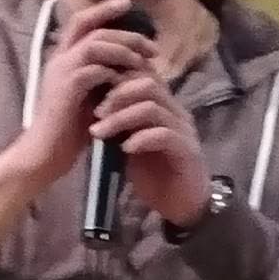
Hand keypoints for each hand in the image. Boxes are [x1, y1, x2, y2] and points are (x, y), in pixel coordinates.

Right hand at [14, 0, 154, 191]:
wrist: (45, 153)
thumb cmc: (68, 130)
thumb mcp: (89, 96)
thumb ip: (102, 77)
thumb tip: (128, 65)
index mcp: (63, 58)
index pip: (82, 21)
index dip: (104, 9)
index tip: (129, 5)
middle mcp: (60, 58)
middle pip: (92, 27)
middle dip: (125, 32)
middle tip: (151, 45)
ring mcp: (62, 72)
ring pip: (95, 44)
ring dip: (123, 50)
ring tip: (144, 61)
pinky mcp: (68, 88)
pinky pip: (96, 70)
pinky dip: (115, 73)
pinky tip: (129, 82)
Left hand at [87, 69, 207, 228]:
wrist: (182, 205)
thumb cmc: (155, 174)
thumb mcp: (129, 142)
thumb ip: (118, 123)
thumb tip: (90, 106)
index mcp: (162, 105)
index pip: (143, 74)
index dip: (116, 78)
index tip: (90, 95)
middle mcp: (175, 111)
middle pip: (148, 83)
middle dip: (116, 95)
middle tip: (95, 113)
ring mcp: (184, 130)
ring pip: (152, 107)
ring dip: (121, 117)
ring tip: (100, 133)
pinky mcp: (188, 151)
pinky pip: (165, 135)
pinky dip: (141, 139)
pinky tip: (124, 149)